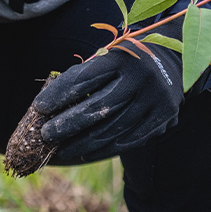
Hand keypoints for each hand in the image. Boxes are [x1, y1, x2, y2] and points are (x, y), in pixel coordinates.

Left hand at [31, 45, 184, 163]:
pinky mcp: (163, 119)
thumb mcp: (107, 58)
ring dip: (81, 144)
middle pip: (97, 108)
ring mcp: (155, 101)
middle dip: (67, 124)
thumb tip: (47, 107)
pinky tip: (83, 153)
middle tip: (44, 135)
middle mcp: (141, 79)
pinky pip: (127, 141)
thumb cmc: (125, 61)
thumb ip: (84, 77)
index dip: (59, 94)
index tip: (38, 107)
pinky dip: (102, 150)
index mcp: (122, 58)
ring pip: (111, 130)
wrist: (172, 61)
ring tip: (59, 150)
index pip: (84, 79)